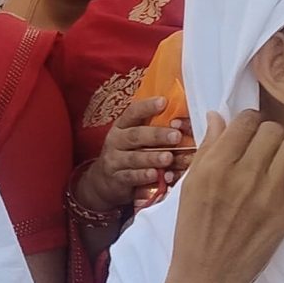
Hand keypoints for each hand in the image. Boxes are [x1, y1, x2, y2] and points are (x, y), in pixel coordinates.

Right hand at [74, 96, 181, 213]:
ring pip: (134, 158)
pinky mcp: (117, 180)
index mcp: (122, 126)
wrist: (103, 180)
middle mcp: (116, 141)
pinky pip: (131, 178)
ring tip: (168, 158)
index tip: (163, 101)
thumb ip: (151, 127)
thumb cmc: (127, 153)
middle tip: (176, 136)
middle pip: (135, 135)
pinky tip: (156, 176)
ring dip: (152, 158)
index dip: (147, 107)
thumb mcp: (134, 137)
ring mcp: (115, 161)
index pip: (133, 113)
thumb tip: (180, 116)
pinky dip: (144, 177)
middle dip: (156, 135)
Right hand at [170, 114, 283, 282]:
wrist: (209, 275)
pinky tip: (278, 189)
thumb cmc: (194, 229)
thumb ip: (207, 149)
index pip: (245, 121)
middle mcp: (245, 176)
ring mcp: (270, 195)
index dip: (247, 122)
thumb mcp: (190, 186)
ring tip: (273, 165)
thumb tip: (219, 117)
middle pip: (273, 130)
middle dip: (266, 135)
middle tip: (259, 149)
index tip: (245, 132)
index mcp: (216, 167)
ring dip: (283, 153)